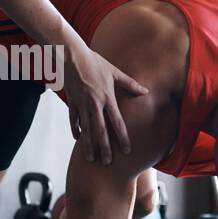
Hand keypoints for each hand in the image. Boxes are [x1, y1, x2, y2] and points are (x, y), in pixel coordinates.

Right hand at [62, 45, 147, 163]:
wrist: (72, 56)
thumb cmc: (95, 62)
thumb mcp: (114, 72)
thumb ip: (130, 84)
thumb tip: (145, 91)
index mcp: (107, 98)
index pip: (117, 122)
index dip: (122, 137)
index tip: (126, 150)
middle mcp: (95, 104)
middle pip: (101, 131)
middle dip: (105, 147)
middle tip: (108, 162)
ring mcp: (82, 105)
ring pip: (86, 129)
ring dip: (89, 144)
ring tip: (91, 158)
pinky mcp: (72, 102)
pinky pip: (74, 120)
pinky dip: (76, 130)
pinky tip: (78, 139)